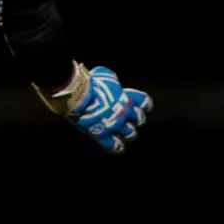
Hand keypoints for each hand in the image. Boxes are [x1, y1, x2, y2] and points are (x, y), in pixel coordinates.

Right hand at [36, 64, 151, 153]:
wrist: (78, 95)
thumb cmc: (90, 82)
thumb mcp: (105, 75)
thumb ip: (112, 81)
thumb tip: (112, 83)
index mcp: (127, 97)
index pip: (145, 102)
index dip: (143, 104)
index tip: (137, 104)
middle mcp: (125, 112)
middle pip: (140, 120)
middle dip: (137, 119)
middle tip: (127, 118)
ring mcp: (115, 125)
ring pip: (131, 134)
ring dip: (129, 133)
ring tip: (123, 132)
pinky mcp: (103, 135)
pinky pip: (114, 146)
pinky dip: (117, 147)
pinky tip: (115, 146)